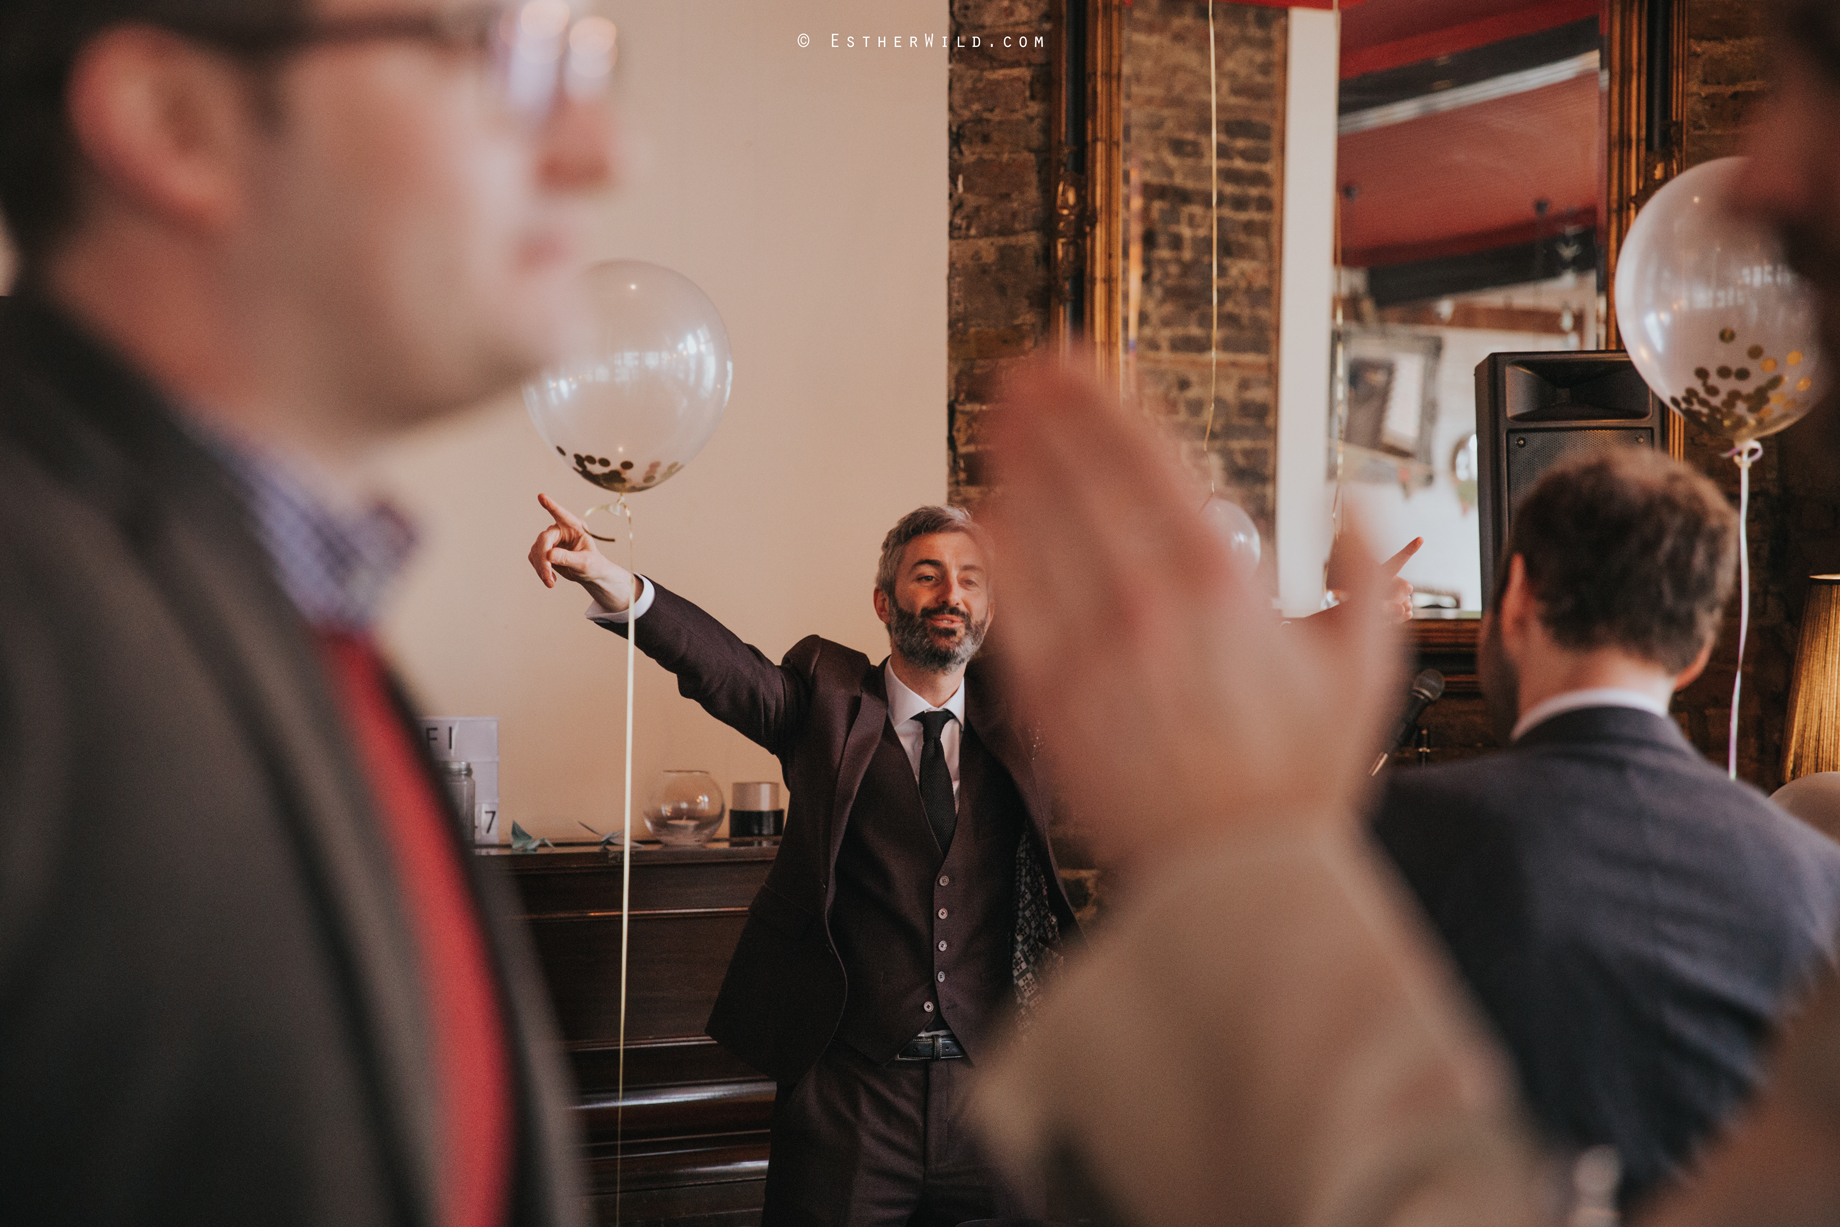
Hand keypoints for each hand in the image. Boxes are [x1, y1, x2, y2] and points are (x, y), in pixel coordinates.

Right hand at [528, 493, 635, 610]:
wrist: (589, 573)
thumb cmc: (592, 565)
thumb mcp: (585, 563)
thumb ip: (568, 558)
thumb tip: (549, 555)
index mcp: (575, 527)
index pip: (562, 515)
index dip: (551, 506)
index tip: (541, 497)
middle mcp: (561, 530)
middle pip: (544, 539)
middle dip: (543, 559)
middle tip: (547, 576)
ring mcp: (551, 539)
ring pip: (536, 550)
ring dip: (541, 567)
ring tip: (551, 582)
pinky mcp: (543, 550)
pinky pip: (534, 558)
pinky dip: (539, 570)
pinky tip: (550, 579)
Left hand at [984, 357, 1404, 870]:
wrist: (1237, 876)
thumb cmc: (1301, 776)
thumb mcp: (1370, 665)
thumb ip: (1366, 567)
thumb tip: (1354, 497)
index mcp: (1221, 577)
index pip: (1141, 457)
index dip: (1098, 398)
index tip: (1073, 362)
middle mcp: (1145, 598)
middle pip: (1076, 475)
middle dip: (1044, 411)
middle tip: (1021, 369)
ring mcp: (1090, 646)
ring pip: (1035, 527)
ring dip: (1011, 462)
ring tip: (996, 418)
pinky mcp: (1050, 696)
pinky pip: (1011, 604)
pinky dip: (994, 551)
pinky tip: (985, 514)